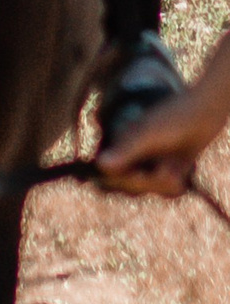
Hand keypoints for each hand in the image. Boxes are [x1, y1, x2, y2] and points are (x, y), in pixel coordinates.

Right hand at [97, 91, 218, 196]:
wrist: (203, 113)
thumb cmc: (172, 118)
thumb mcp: (147, 135)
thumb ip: (125, 151)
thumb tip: (101, 165)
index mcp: (118, 147)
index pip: (109, 177)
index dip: (124, 181)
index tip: (142, 174)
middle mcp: (132, 159)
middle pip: (132, 189)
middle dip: (151, 181)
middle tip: (165, 166)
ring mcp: (151, 166)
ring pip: (153, 190)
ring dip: (168, 180)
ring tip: (176, 162)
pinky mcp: (168, 172)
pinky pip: (168, 190)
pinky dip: (177, 182)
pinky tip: (182, 166)